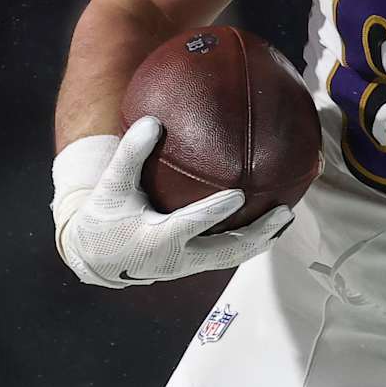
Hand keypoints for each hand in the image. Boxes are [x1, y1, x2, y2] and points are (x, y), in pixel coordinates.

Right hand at [51, 116, 293, 287]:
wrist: (98, 256)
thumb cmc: (106, 215)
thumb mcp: (111, 185)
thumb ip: (130, 153)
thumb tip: (153, 120)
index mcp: (155, 239)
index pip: (189, 226)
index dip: (213, 213)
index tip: (238, 195)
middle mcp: (176, 259)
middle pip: (225, 251)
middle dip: (256, 234)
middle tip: (283, 212)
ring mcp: (188, 266)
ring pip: (232, 257)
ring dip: (262, 240)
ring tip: (287, 218)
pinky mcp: (195, 265)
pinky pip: (228, 255)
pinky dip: (251, 242)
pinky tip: (271, 223)